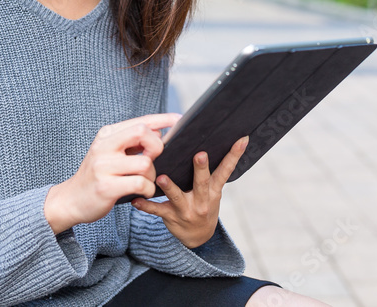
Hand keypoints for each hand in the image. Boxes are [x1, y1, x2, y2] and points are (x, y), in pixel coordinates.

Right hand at [44, 113, 180, 233]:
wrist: (71, 200)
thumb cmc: (98, 176)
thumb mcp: (109, 153)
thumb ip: (131, 142)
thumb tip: (159, 131)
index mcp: (107, 135)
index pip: (140, 121)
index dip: (162, 119)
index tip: (179, 119)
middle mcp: (104, 146)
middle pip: (143, 132)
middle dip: (157, 146)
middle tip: (153, 160)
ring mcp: (103, 167)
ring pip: (145, 163)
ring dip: (152, 176)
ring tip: (145, 182)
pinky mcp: (106, 187)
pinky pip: (140, 184)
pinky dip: (148, 189)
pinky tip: (142, 192)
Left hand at [131, 135, 248, 248]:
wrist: (198, 237)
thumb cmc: (204, 204)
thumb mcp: (213, 191)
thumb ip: (210, 172)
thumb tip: (207, 140)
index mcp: (213, 191)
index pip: (226, 171)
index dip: (234, 155)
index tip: (241, 139)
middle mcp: (202, 200)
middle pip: (202, 183)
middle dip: (201, 169)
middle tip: (200, 154)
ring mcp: (186, 210)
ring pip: (176, 197)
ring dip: (169, 186)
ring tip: (161, 177)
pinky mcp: (171, 217)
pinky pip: (156, 211)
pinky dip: (145, 206)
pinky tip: (135, 200)